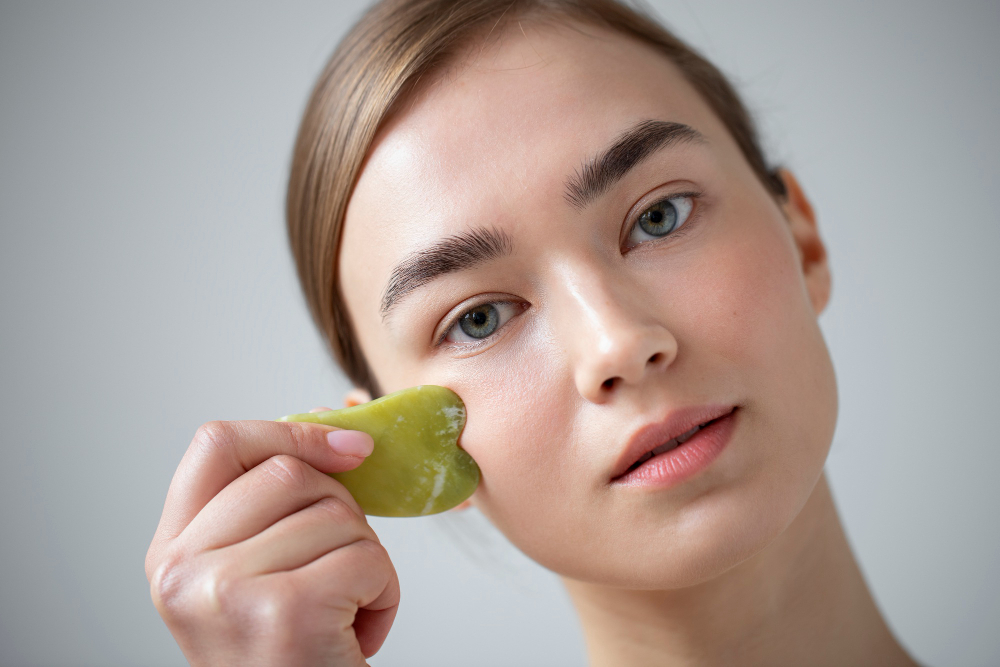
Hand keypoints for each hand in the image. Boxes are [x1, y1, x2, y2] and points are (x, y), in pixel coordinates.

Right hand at [145, 417, 398, 665]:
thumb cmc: (291, 654)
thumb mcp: (260, 572)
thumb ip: (278, 502)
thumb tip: (348, 422)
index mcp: (171, 550)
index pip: (217, 443)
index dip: (289, 433)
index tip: (350, 449)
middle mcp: (181, 570)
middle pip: (291, 475)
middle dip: (341, 518)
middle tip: (334, 575)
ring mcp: (225, 591)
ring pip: (339, 515)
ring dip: (367, 563)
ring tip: (340, 614)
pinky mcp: (282, 613)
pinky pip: (368, 558)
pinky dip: (384, 596)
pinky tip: (355, 635)